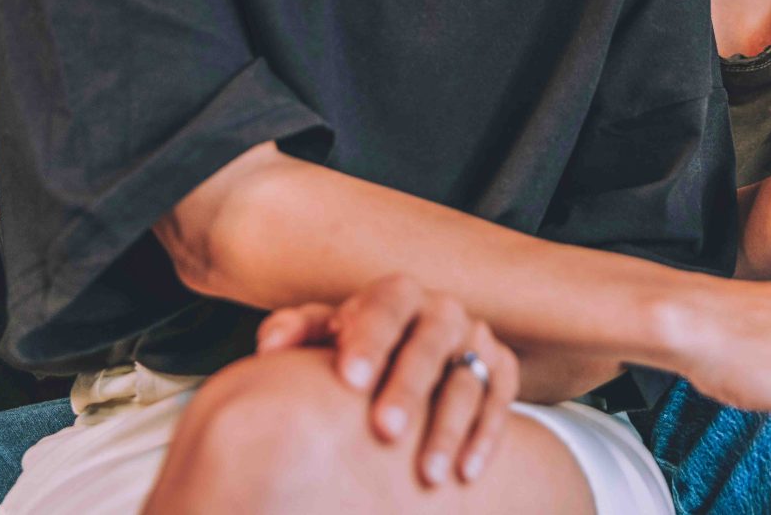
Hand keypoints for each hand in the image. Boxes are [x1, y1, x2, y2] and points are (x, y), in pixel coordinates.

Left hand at [255, 274, 518, 486]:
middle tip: (385, 431)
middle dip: (409, 387)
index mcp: (396, 295)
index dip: (369, 341)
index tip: (349, 379)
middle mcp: (440, 311)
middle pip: (430, 344)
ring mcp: (475, 339)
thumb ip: (296, 330)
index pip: (385, 309)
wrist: (407, 350)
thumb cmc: (355, 345)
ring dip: (450, 427)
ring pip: (468, 379)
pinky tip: (466, 473)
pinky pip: (501, 399)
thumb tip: (269, 347)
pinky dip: (486, 435)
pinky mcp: (500, 369)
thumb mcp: (325, 332)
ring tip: (429, 474)